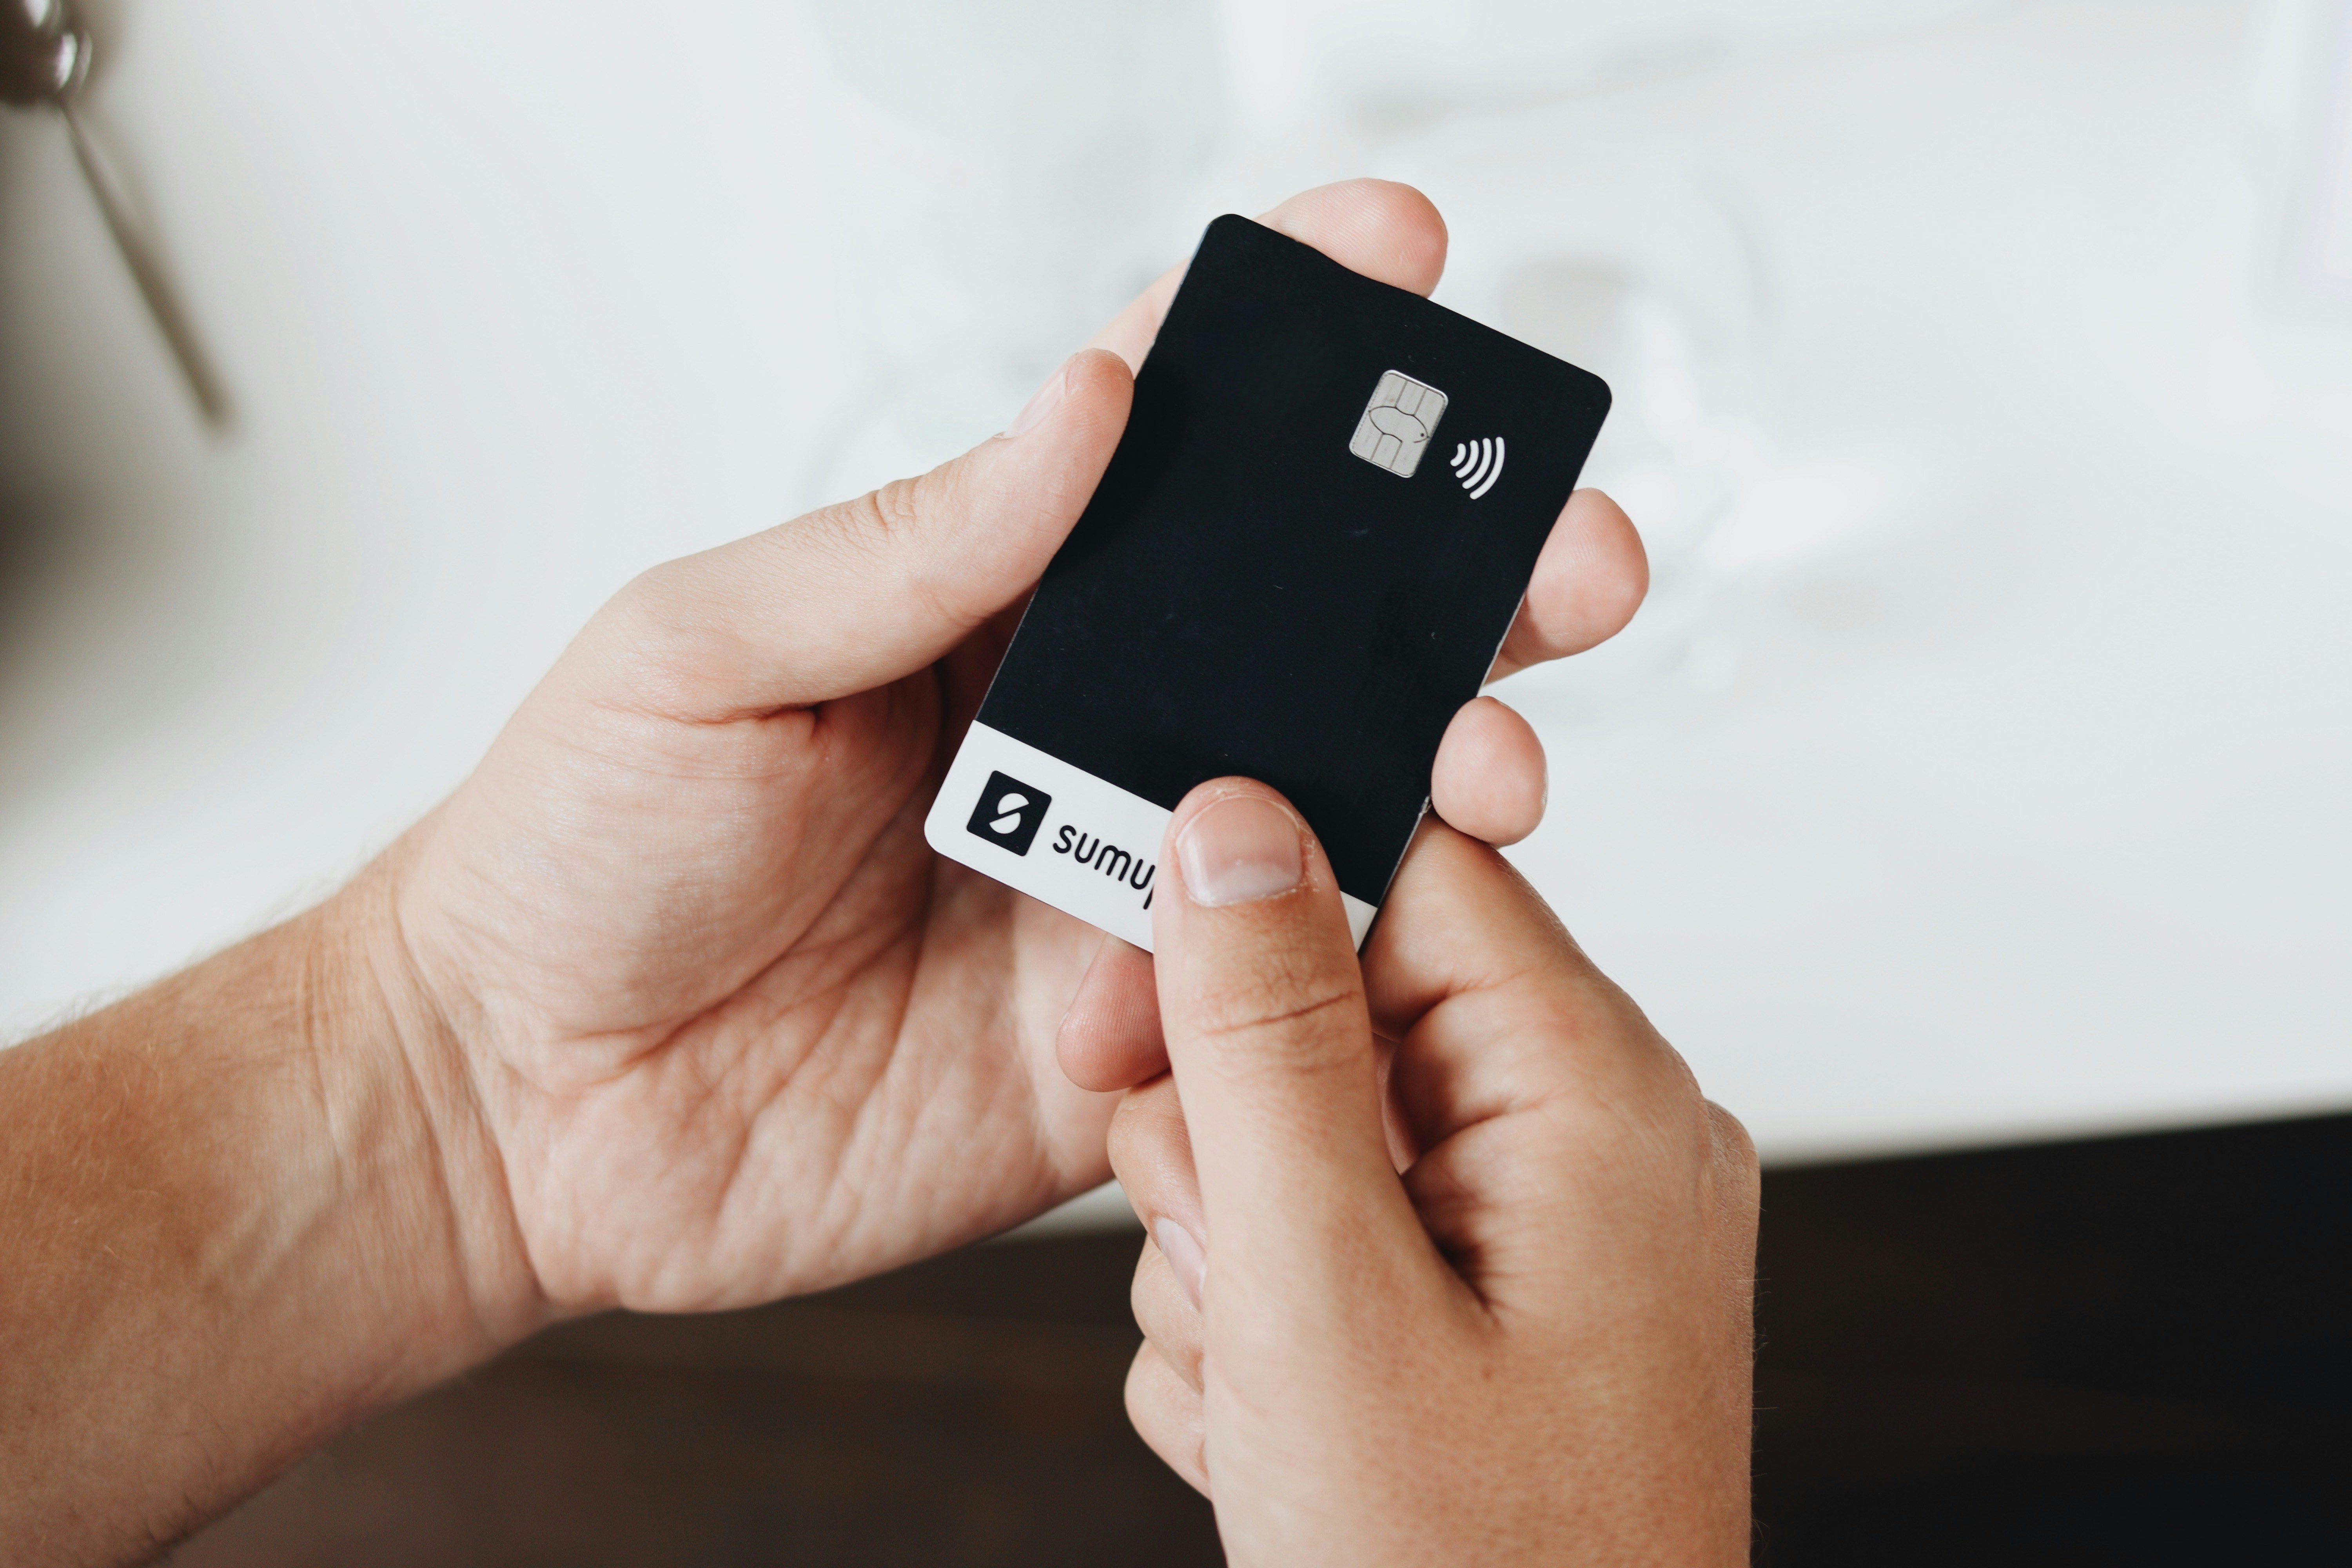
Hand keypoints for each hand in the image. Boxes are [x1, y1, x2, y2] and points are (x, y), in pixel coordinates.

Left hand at [369, 179, 1650, 1327]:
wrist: (520, 1107)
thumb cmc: (576, 848)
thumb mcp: (707, 647)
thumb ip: (916, 545)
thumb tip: (1095, 399)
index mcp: (984, 595)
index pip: (1170, 441)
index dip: (1293, 341)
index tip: (1400, 254)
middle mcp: (1076, 724)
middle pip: (1309, 625)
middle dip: (1463, 577)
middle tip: (1569, 555)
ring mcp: (1113, 879)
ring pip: (1327, 803)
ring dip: (1441, 773)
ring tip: (1492, 772)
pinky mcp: (1119, 1031)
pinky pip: (1261, 997)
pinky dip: (1311, 977)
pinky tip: (1318, 972)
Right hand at [1105, 784, 1757, 1564]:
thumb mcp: (1320, 1291)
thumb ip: (1264, 1039)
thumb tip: (1230, 821)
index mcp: (1594, 1097)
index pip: (1403, 879)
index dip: (1245, 925)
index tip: (1131, 1015)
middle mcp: (1589, 1144)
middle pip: (1332, 1011)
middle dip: (1226, 1141)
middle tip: (1229, 1281)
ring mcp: (1543, 1237)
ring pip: (1301, 1136)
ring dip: (1228, 1255)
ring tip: (1265, 1390)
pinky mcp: (1490, 1312)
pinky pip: (1328, 1239)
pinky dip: (1266, 1324)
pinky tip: (1280, 1429)